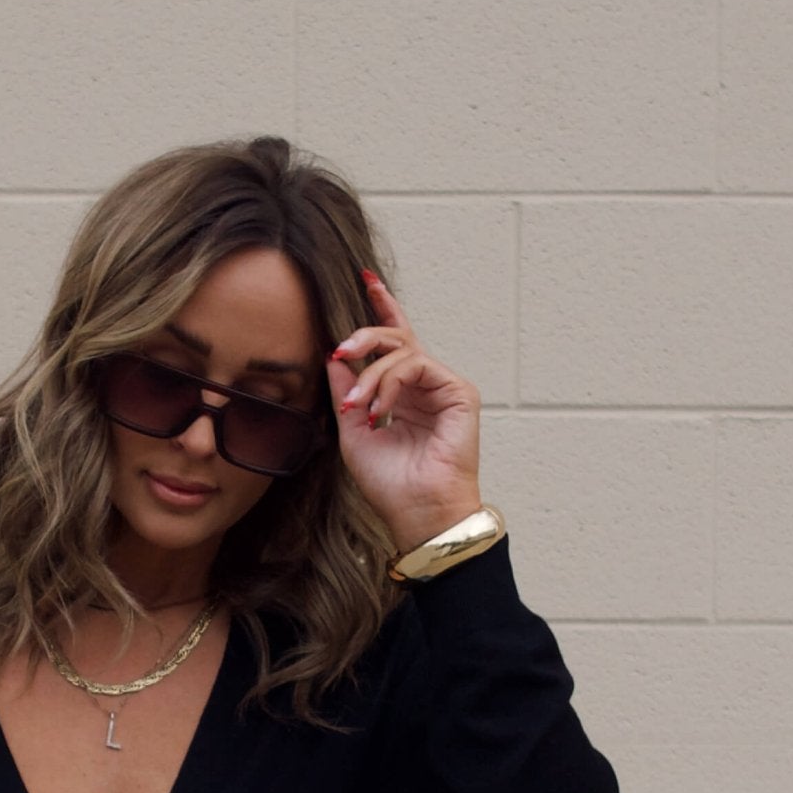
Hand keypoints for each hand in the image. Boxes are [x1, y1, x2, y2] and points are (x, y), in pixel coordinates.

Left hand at [326, 269, 484, 550]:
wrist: (417, 512)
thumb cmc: (389, 483)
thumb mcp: (352, 432)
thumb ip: (346, 391)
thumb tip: (333, 357)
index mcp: (402, 393)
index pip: (393, 342)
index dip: (381, 308)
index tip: (365, 279)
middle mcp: (424, 384)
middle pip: (395, 337)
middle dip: (364, 336)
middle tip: (340, 350)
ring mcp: (443, 386)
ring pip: (402, 351)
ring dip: (370, 374)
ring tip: (356, 405)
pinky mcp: (458, 391)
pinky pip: (417, 366)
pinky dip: (390, 384)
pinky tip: (379, 410)